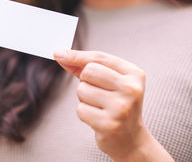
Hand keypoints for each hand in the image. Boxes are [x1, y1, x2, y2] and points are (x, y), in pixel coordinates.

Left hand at [53, 49, 173, 161]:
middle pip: (88, 72)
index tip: (58, 54)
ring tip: (99, 107)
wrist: (130, 139)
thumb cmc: (115, 104)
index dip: (77, 56)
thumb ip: (84, 66)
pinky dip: (84, 113)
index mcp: (134, 74)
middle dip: (85, 81)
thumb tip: (59, 54)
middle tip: (97, 93)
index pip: (99, 58)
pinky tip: (98, 118)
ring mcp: (121, 108)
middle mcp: (131, 89)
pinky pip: (81, 109)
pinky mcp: (110, 124)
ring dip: (84, 99)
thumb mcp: (107, 81)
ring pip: (82, 90)